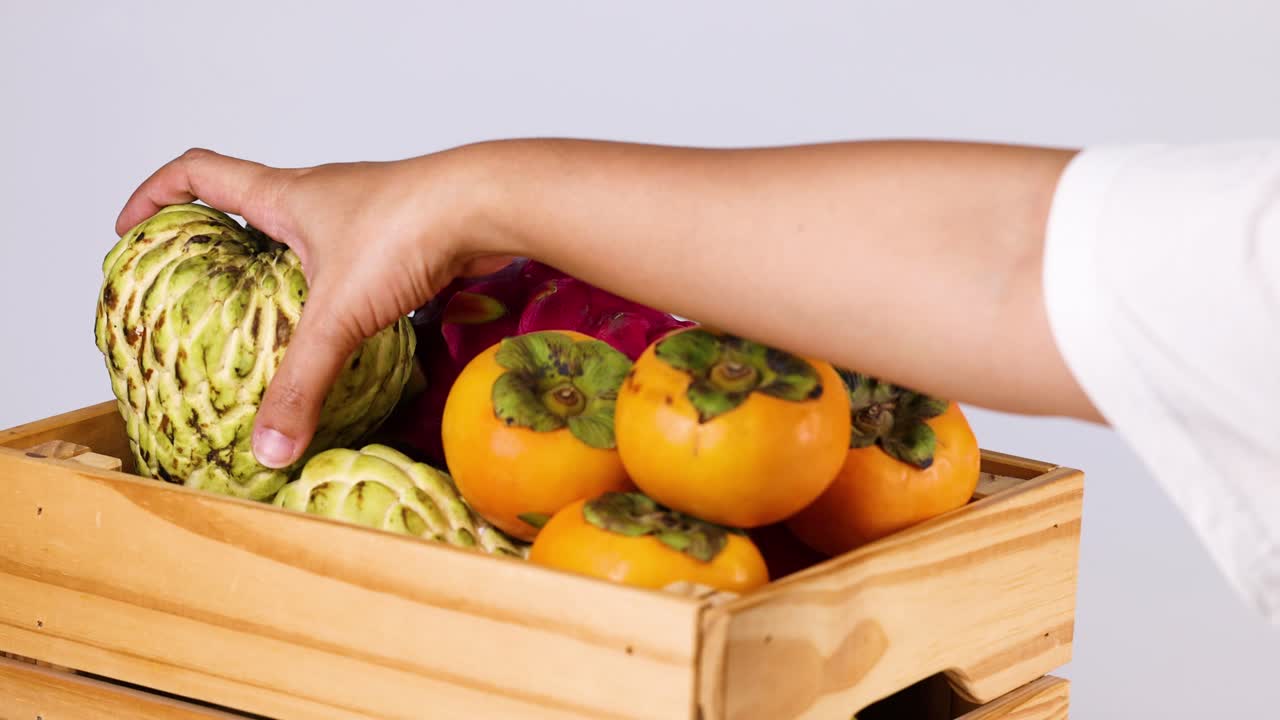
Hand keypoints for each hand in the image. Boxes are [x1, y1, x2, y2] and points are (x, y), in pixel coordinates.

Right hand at [115, 147, 511, 468]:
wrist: (490, 205)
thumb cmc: (409, 230)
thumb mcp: (339, 315)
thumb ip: (301, 383)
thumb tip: (269, 447)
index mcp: (285, 196)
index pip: (198, 172)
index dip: (156, 193)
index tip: (131, 228)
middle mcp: (321, 198)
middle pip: (249, 201)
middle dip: (217, 236)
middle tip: (198, 281)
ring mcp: (365, 215)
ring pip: (308, 234)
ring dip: (283, 266)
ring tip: (268, 315)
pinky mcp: (403, 237)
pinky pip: (354, 261)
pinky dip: (337, 289)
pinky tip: (348, 328)